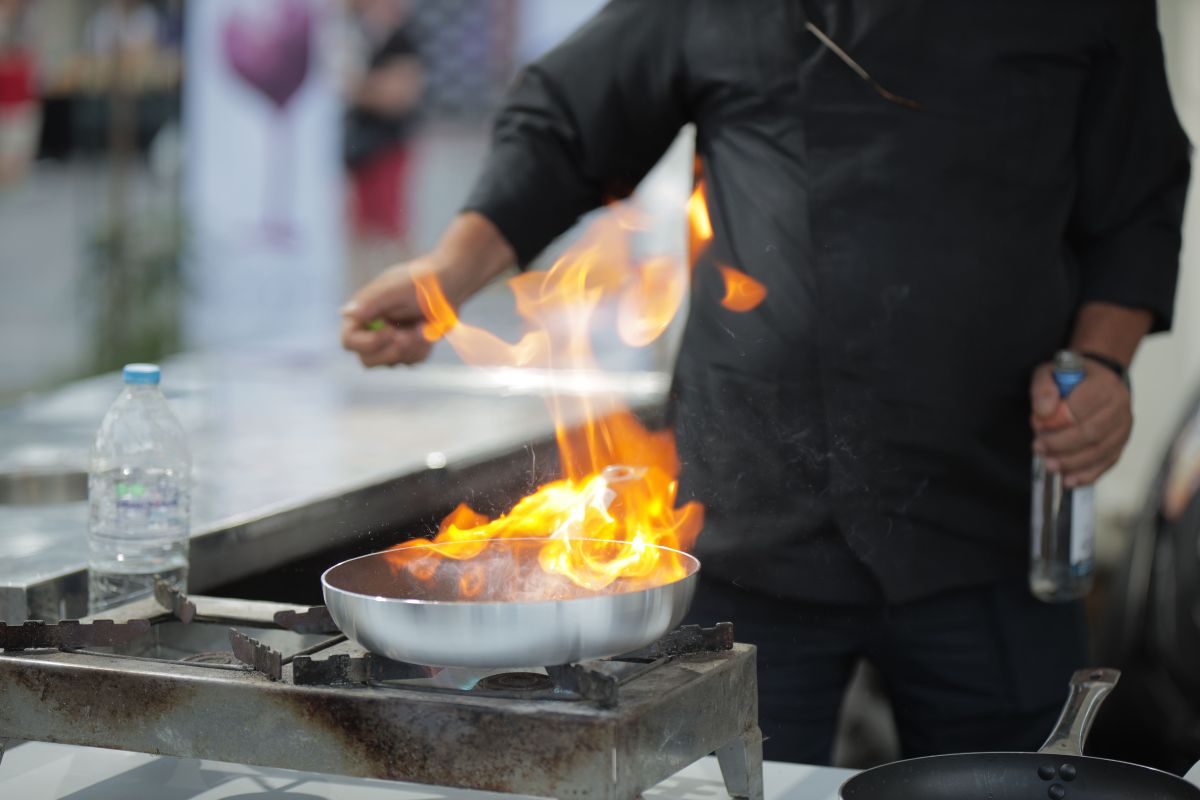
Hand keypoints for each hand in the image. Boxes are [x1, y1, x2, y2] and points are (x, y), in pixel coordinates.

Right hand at [340, 212, 515, 367]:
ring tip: (424, 326)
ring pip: (392, 362)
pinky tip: (429, 331)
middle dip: (393, 350)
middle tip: (411, 335)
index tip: (391, 331)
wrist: (450, 283)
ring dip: (412, 347)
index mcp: (362, 312)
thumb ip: (370, 302)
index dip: (368, 343)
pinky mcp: (408, 347)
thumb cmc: (421, 281)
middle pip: (368, 360)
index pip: (349, 342)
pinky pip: (411, 361)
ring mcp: (389, 341)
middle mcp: (371, 329)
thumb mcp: (393, 289)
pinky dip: (422, 349)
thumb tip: (345, 313)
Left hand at [1029, 360, 1131, 487]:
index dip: (1058, 421)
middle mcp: (1120, 406)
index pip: (1082, 408)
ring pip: (1100, 452)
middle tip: (1038, 447)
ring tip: (1049, 464)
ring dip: (1071, 462)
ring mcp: (1124, 427)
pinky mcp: (1121, 443)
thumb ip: (1043, 388)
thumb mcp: (1050, 372)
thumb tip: (1044, 412)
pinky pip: (1107, 462)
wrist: (1097, 379)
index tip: (1037, 425)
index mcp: (1104, 385)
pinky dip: (1087, 474)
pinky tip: (1068, 480)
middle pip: (1091, 433)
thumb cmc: (1070, 378)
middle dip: (1061, 445)